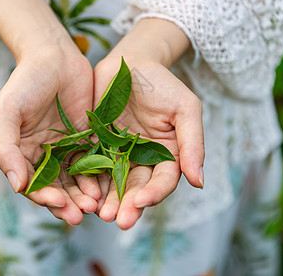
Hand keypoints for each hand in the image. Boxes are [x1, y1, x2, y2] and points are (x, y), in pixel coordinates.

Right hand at [0, 0, 99, 224]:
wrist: (54, 56)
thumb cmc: (25, 82)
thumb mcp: (6, 112)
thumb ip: (5, 148)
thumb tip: (17, 186)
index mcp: (22, 153)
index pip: (32, 184)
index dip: (44, 197)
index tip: (58, 204)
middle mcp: (44, 156)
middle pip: (56, 187)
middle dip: (67, 203)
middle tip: (81, 214)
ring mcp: (67, 149)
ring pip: (76, 179)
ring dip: (84, 195)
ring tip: (95, 204)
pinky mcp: (88, 139)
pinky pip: (94, 162)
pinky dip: (99, 176)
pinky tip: (106, 185)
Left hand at [94, 19, 204, 229]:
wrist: (130, 62)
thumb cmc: (162, 83)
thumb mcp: (185, 108)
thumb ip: (192, 143)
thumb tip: (199, 182)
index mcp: (167, 154)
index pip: (163, 180)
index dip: (155, 193)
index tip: (141, 201)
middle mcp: (142, 159)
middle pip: (137, 188)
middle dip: (129, 205)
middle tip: (118, 220)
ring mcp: (118, 154)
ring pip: (113, 183)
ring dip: (108, 201)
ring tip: (100, 214)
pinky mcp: (96, 146)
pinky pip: (92, 166)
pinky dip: (89, 181)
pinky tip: (84, 193)